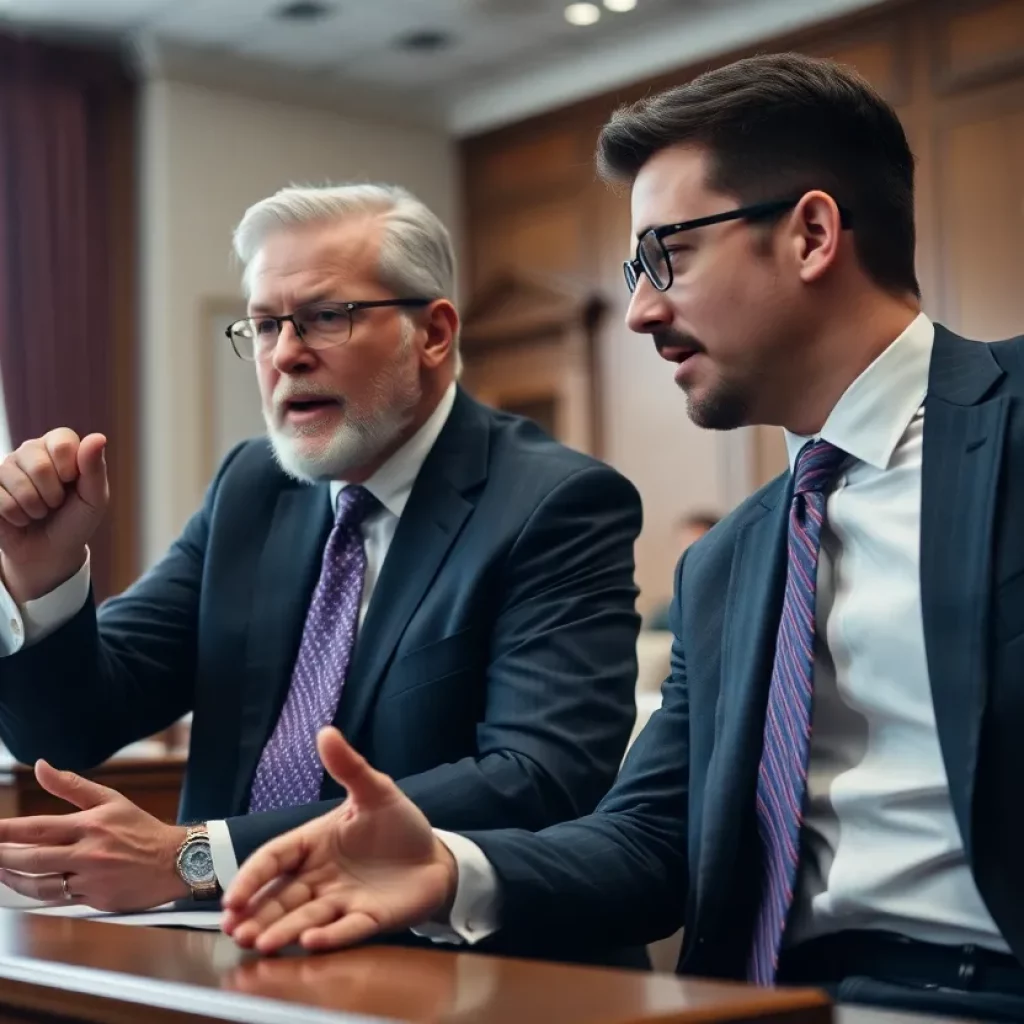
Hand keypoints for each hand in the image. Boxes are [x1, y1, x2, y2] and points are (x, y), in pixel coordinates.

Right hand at [0, 429, 107, 602]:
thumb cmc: (76, 521)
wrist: (50, 551)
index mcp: (60, 446)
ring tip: (40, 511)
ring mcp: (6, 467)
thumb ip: (95, 468)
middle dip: (53, 495)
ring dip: (35, 508)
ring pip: (17, 482)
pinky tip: (21, 517)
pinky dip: (16, 516)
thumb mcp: (94, 499)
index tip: (72, 483)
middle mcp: (31, 450)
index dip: (69, 469)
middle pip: (39, 465)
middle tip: (56, 503)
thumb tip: (98, 437)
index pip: (62, 442)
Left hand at [0, 760, 187, 910]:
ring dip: (14, 881)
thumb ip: (72, 785)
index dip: (6, 830)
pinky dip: (42, 893)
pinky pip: (60, 899)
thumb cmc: (141, 828)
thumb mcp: (110, 800)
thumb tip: (41, 766)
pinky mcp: (96, 900)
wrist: (175, 860)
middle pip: (32, 859)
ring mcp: (91, 879)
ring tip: (1, 874)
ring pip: (40, 885)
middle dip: (2, 858)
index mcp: (90, 825)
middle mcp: (88, 853)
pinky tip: (31, 887)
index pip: (37, 827)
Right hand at [222, 727, 457, 953]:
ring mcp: (343, 900)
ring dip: (283, 930)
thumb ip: (349, 767)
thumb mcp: (375, 791)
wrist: (436, 857)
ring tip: (260, 943)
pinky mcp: (370, 920)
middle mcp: (321, 876)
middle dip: (257, 914)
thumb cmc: (398, 825)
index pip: (274, 859)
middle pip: (281, 896)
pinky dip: (330, 936)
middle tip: (234, 931)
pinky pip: (346, 929)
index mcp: (315, 844)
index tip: (232, 899)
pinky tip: (311, 941)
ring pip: (306, 917)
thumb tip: (326, 732)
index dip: (252, 878)